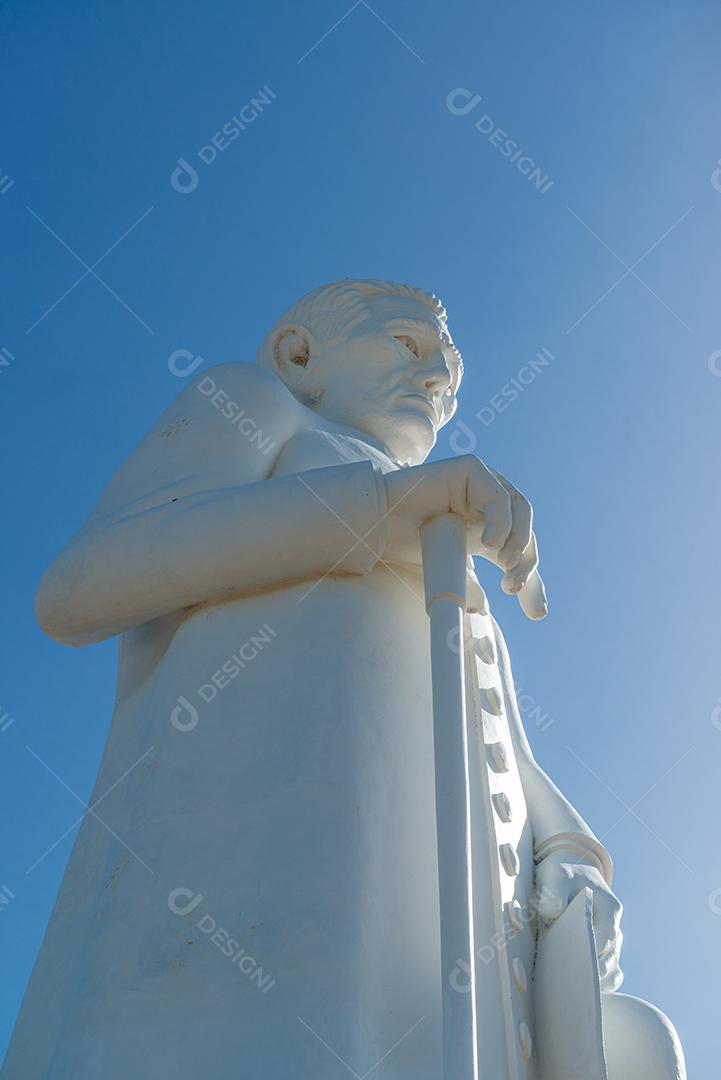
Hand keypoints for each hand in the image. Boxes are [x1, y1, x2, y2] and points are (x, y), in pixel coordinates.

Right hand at [383, 455, 546, 618]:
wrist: (377, 526)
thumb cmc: (405, 547)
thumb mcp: (450, 572)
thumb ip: (472, 586)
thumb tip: (487, 609)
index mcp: (486, 527)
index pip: (522, 551)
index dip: (533, 580)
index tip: (537, 613)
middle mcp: (486, 503)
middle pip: (526, 530)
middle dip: (526, 561)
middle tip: (512, 588)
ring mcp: (480, 483)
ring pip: (520, 510)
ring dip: (518, 541)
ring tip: (504, 565)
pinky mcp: (471, 469)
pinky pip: (499, 497)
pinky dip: (502, 522)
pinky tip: (490, 544)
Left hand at [535, 851, 623, 991]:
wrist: (568, 872)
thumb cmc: (562, 874)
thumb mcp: (554, 874)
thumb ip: (553, 891)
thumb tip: (553, 913)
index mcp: (609, 908)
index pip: (606, 937)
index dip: (592, 952)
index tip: (575, 965)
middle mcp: (614, 927)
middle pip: (610, 957)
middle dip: (592, 971)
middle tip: (571, 985)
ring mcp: (610, 941)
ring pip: (612, 969)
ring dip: (596, 980)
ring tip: (575, 992)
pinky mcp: (601, 950)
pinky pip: (609, 974)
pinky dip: (600, 984)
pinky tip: (582, 992)